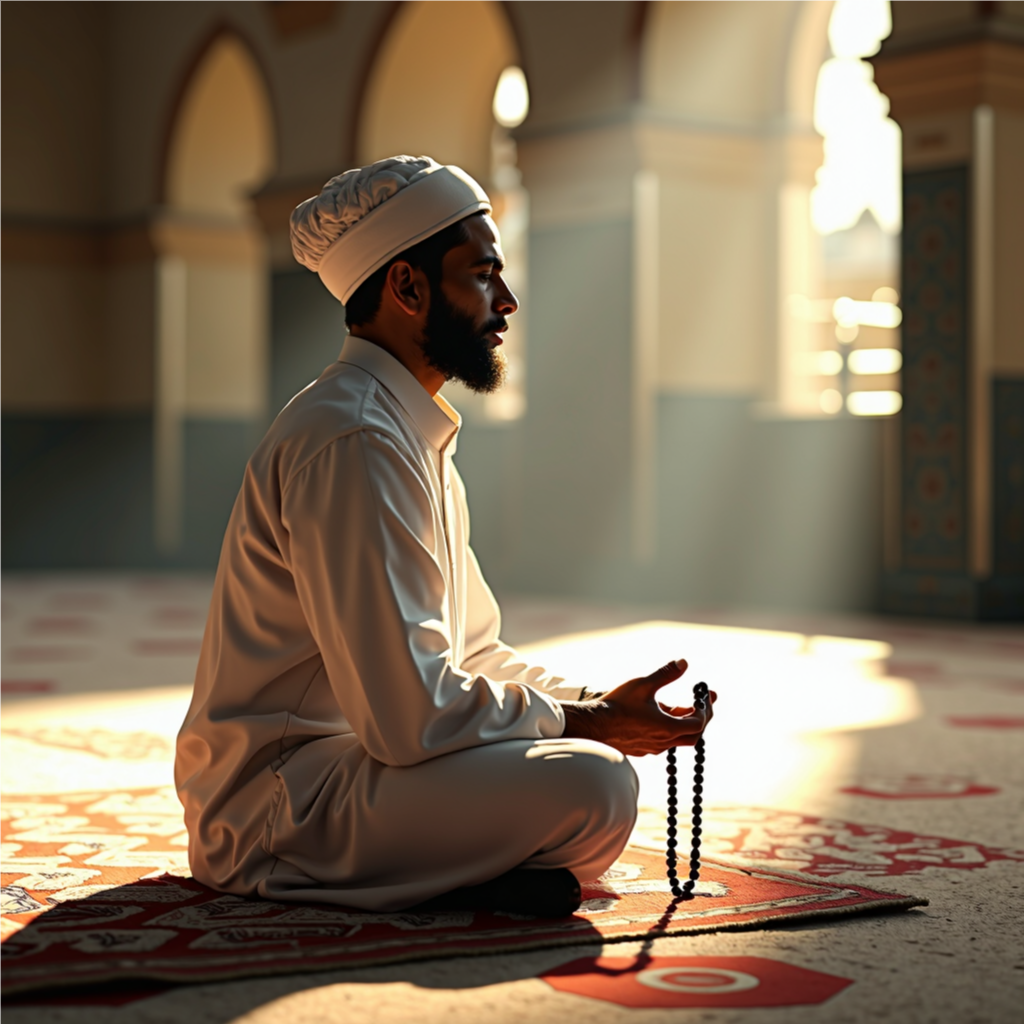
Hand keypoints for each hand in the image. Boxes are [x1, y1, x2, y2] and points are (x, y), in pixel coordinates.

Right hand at [561, 659, 714, 756]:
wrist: (593, 725)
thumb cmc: (618, 705)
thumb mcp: (643, 684)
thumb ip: (666, 674)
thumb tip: (683, 662)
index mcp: (668, 728)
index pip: (699, 724)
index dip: (704, 709)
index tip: (702, 696)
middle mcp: (663, 743)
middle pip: (693, 735)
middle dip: (700, 718)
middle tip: (702, 703)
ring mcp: (652, 748)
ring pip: (677, 738)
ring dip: (682, 722)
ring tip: (680, 706)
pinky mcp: (641, 749)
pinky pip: (663, 741)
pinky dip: (669, 728)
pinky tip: (660, 716)